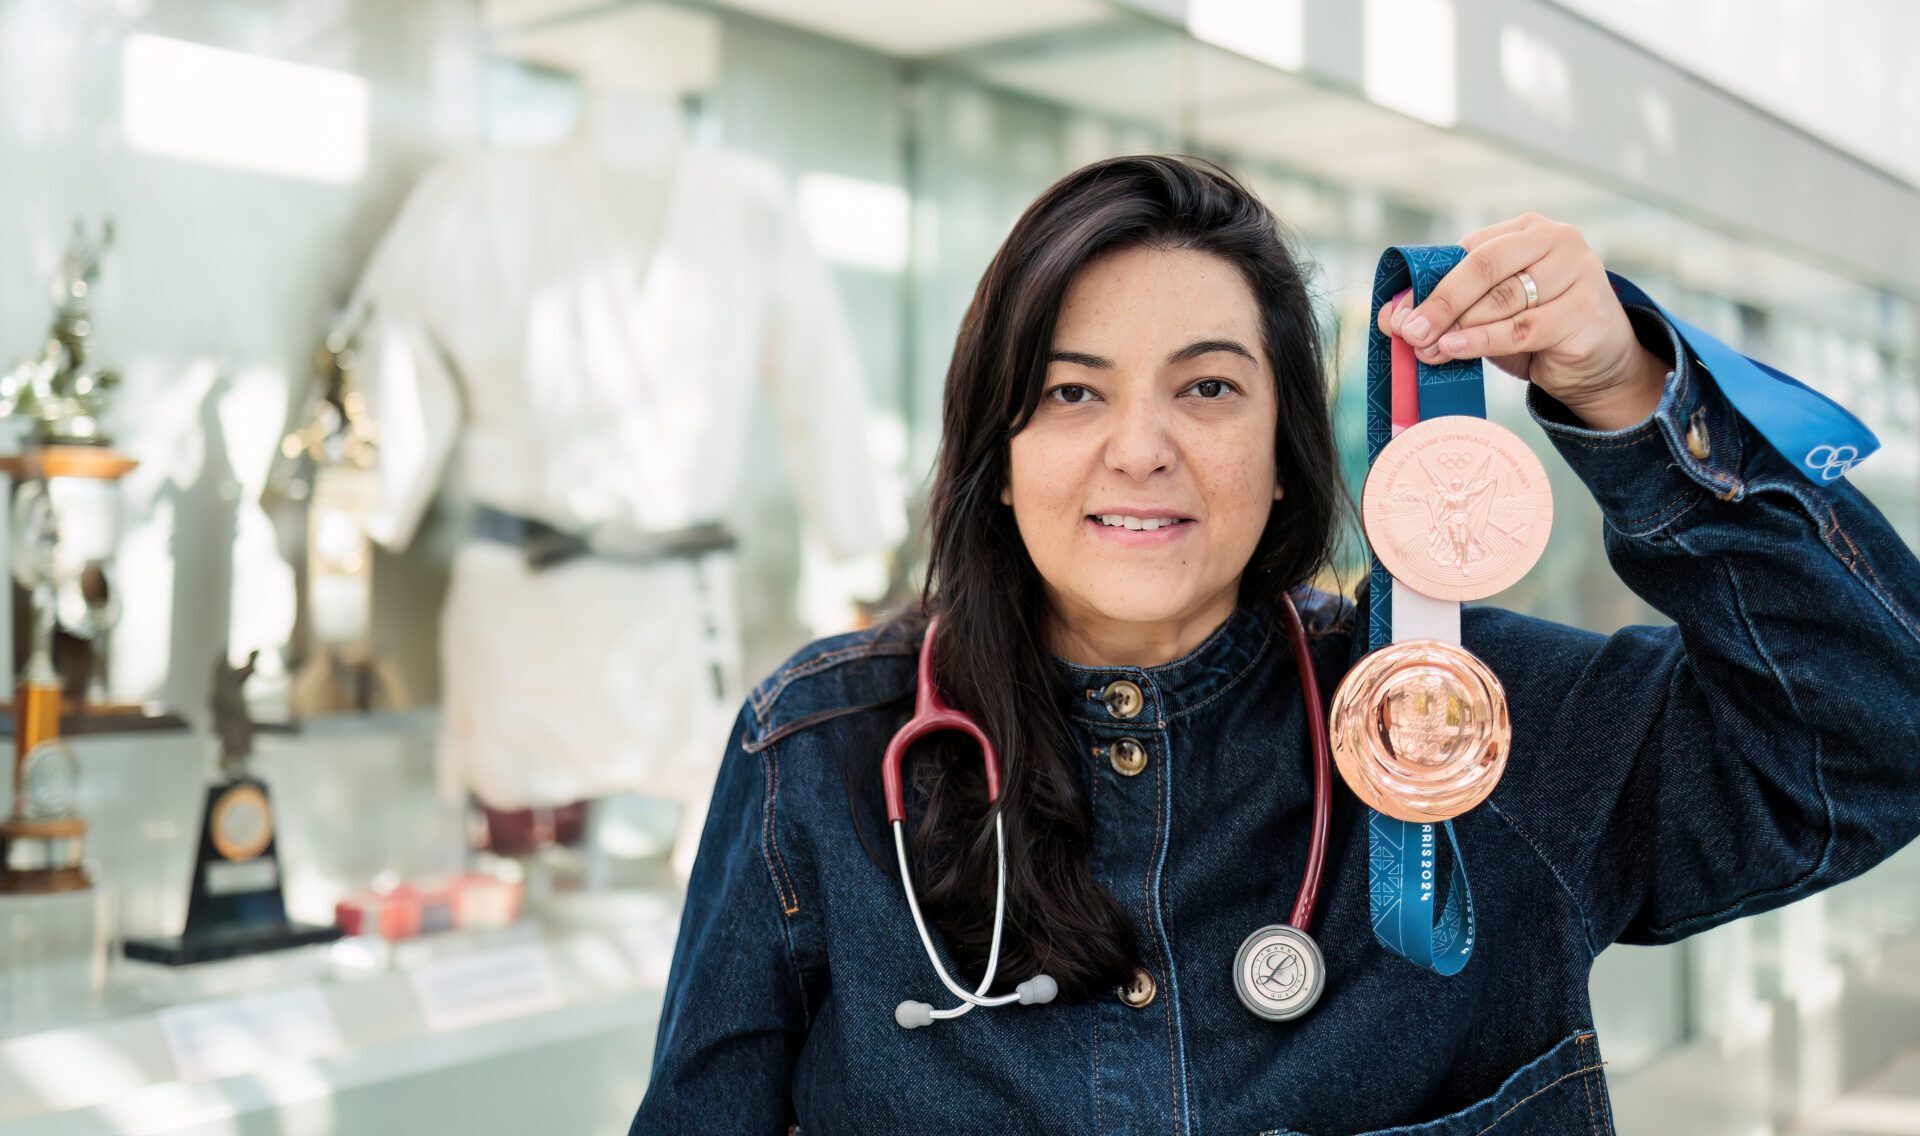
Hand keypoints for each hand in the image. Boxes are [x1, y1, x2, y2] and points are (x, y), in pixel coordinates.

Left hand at [1376, 212, 1670, 430]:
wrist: (1598, 364)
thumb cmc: (1536, 331)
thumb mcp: (1489, 313)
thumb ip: (1449, 309)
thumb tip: (1391, 317)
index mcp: (1527, 230)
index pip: (1468, 251)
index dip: (1428, 284)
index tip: (1396, 315)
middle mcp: (1557, 241)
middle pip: (1484, 267)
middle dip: (1439, 302)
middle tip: (1407, 331)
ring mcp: (1577, 273)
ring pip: (1502, 300)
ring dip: (1457, 327)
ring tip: (1427, 349)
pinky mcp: (1586, 311)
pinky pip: (1522, 329)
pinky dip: (1483, 341)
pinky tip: (1455, 349)